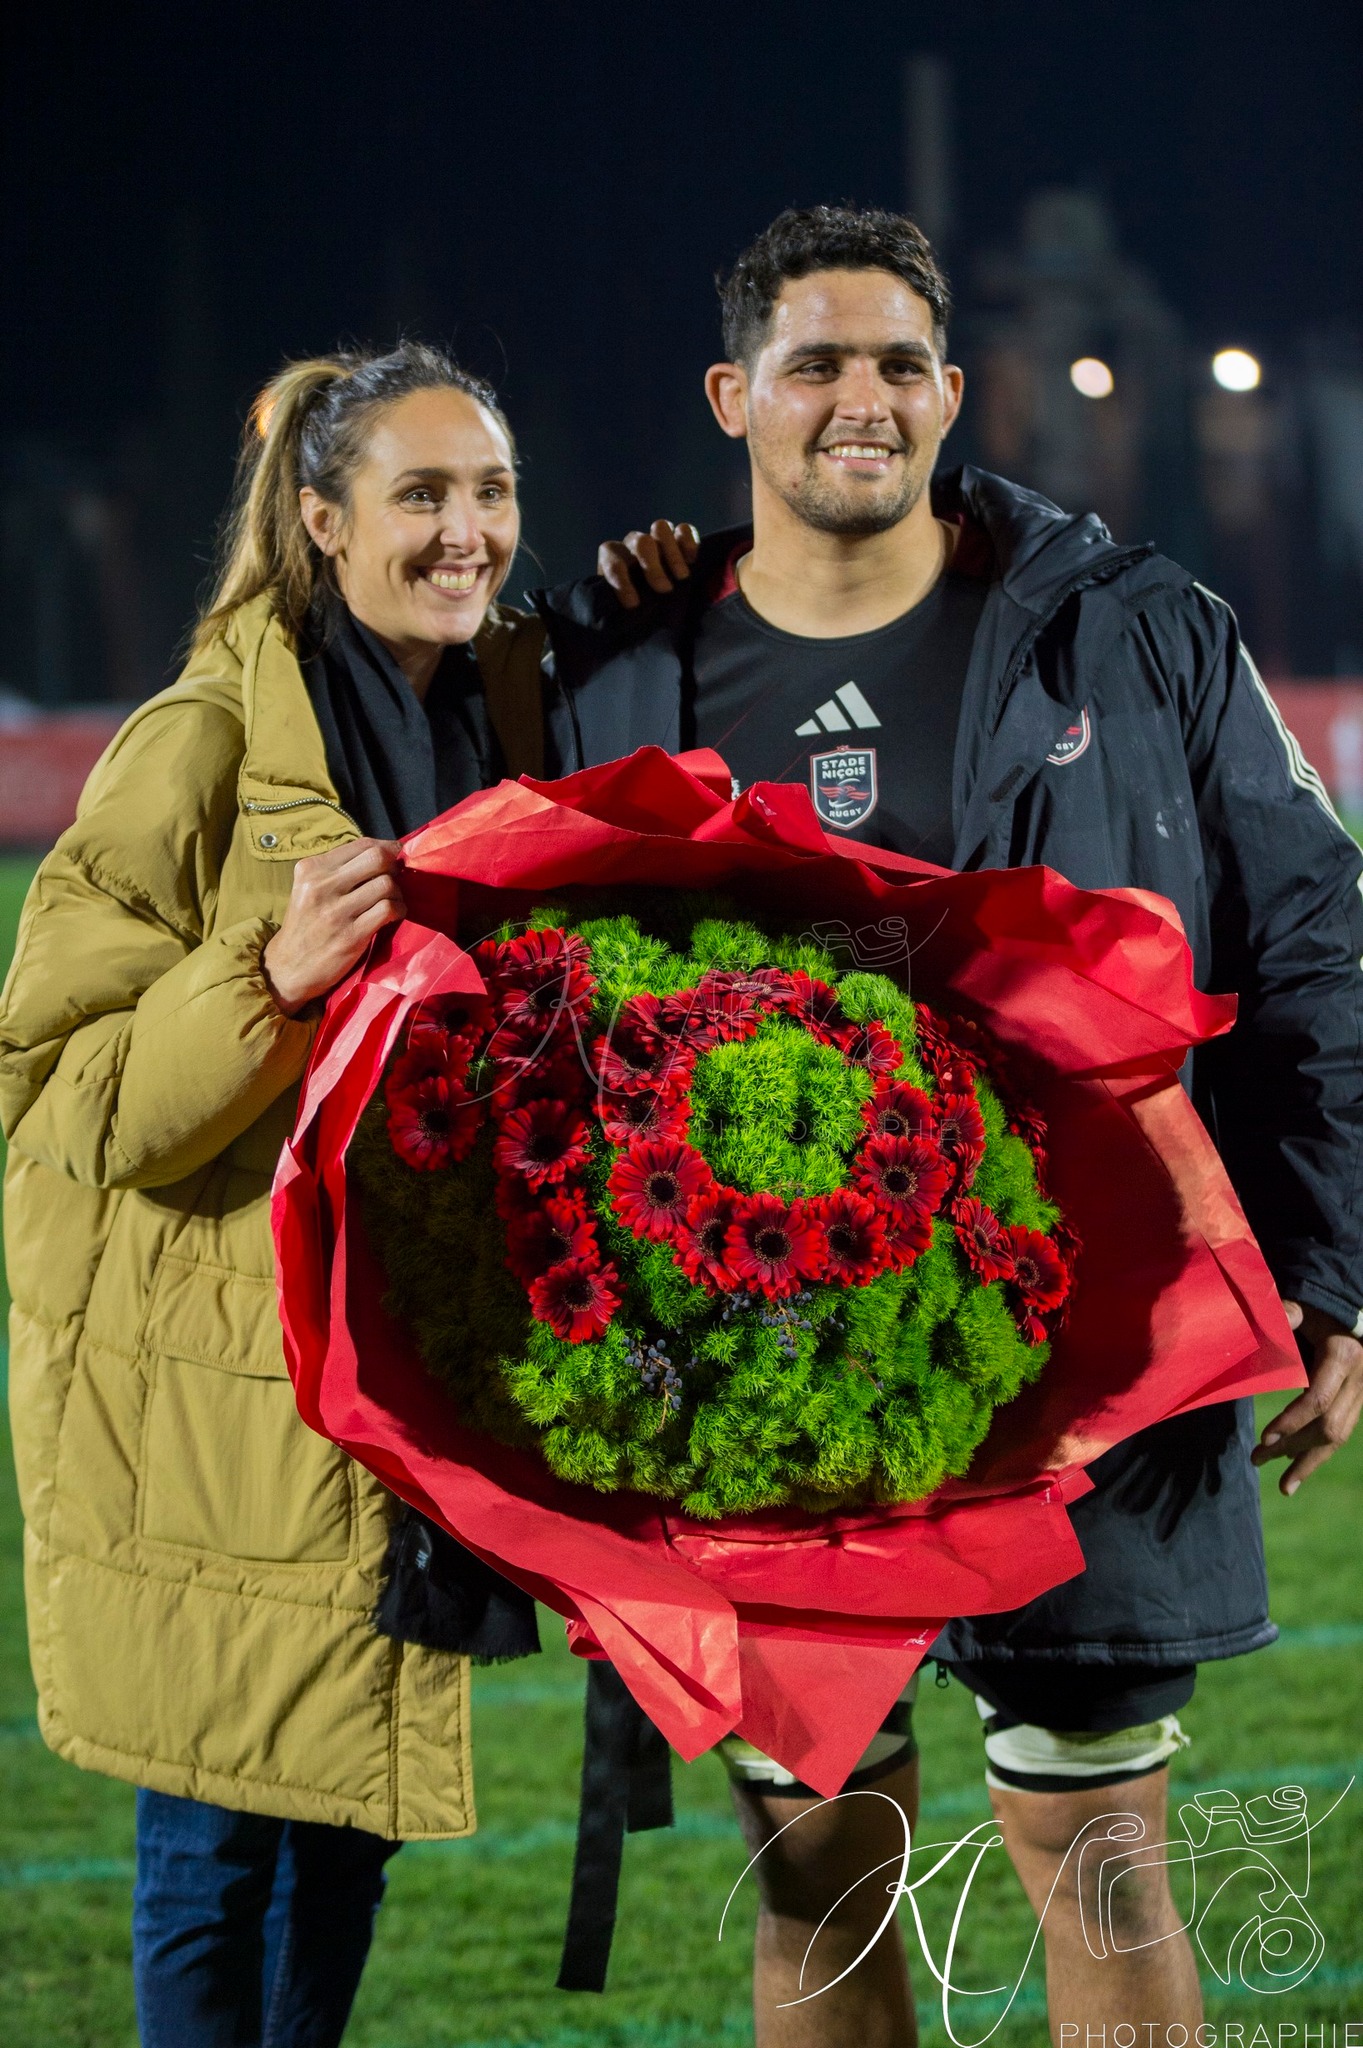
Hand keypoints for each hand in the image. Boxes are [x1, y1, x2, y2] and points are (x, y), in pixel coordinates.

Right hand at [262, 838, 404, 1016]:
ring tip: (392, 901)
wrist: (288, 968)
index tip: (393, 858)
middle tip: (394, 879)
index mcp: (311, 869)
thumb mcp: (309, 889)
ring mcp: (336, 911)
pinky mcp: (351, 935)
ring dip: (397, 892)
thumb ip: (338, 870)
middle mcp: (321, 886)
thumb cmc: (306, 925)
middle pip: (377, 858)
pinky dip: (398, 910)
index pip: (361, 844)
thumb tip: (384, 852)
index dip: (386, 848)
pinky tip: (393, 915)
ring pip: (386, 884)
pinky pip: (388, 910)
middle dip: (393, 867)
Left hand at [597, 520, 699, 608]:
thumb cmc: (635, 612)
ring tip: (681, 576)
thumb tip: (630, 612)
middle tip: (664, 589)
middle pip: (640, 542)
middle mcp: (633, 545)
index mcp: (613, 560)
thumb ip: (620, 610)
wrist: (653, 608)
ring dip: (672, 553)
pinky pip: (684, 529)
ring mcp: (656, 539)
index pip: (613, 561)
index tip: (633, 604)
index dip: (621, 581)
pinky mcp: (679, 538)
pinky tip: (692, 561)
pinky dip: (689, 542)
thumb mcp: (623, 614)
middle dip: (652, 567)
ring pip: (661, 528)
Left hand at [1252, 1300, 1362, 1493]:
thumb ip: (1287, 1313)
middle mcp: (1357, 1380)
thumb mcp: (1304, 1306)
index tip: (1266, 1437)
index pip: (1318, 1399)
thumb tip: (1276, 1317)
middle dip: (1293, 1446)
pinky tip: (1297, 1471)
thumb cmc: (1319, 1308)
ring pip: (1338, 1437)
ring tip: (1283, 1486)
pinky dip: (1318, 1454)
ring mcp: (1360, 1394)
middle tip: (1257, 1458)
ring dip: (1308, 1462)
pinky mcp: (1356, 1403)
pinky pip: (1340, 1433)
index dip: (1293, 1420)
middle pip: (1328, 1426)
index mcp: (1342, 1356)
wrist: (1350, 1311)